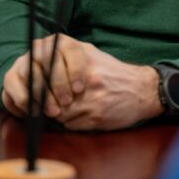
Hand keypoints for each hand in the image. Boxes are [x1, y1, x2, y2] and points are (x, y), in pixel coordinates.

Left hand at [1, 34, 163, 130]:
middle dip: (44, 101)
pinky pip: (70, 123)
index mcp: (82, 55)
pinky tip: (83, 116)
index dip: (36, 83)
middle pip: (49, 92)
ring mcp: (91, 96)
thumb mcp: (92, 55)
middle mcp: (86, 74)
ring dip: (59, 113)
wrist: (144, 90)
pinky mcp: (96, 114)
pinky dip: (71, 122)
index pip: (44, 69)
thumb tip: (37, 68)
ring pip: (58, 110)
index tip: (33, 90)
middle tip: (46, 104)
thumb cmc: (114, 73)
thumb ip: (66, 57)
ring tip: (70, 108)